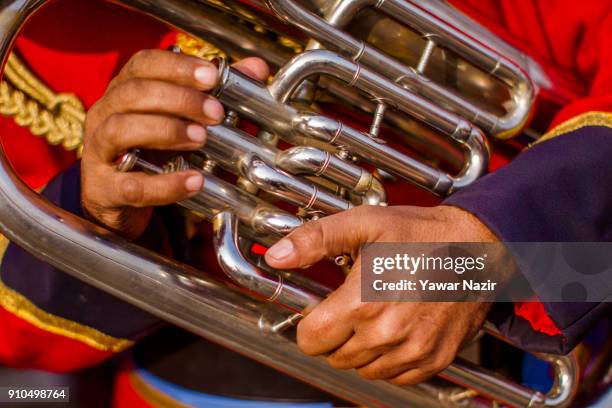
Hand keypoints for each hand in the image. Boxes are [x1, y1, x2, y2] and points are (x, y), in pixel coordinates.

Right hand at [82, 49, 267, 237]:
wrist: (118, 201)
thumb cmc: (152, 151)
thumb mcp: (181, 120)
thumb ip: (217, 93)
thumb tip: (256, 68)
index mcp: (124, 91)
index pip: (143, 64)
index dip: (178, 66)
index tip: (212, 75)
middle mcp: (106, 114)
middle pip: (133, 93)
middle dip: (179, 99)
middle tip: (216, 113)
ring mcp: (99, 152)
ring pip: (121, 130)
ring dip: (166, 131)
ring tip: (201, 138)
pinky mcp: (105, 190)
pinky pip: (132, 185)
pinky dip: (165, 184)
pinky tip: (194, 181)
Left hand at [265, 205, 495, 384]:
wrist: (478, 247)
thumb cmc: (421, 234)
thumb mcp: (364, 224)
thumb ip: (315, 240)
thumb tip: (277, 256)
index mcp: (363, 302)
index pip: (311, 340)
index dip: (310, 325)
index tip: (322, 310)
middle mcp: (386, 334)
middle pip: (335, 357)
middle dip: (335, 335)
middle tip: (353, 306)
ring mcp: (413, 351)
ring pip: (364, 370)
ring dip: (361, 349)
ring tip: (377, 315)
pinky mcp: (435, 359)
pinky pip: (396, 377)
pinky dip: (389, 360)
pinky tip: (397, 330)